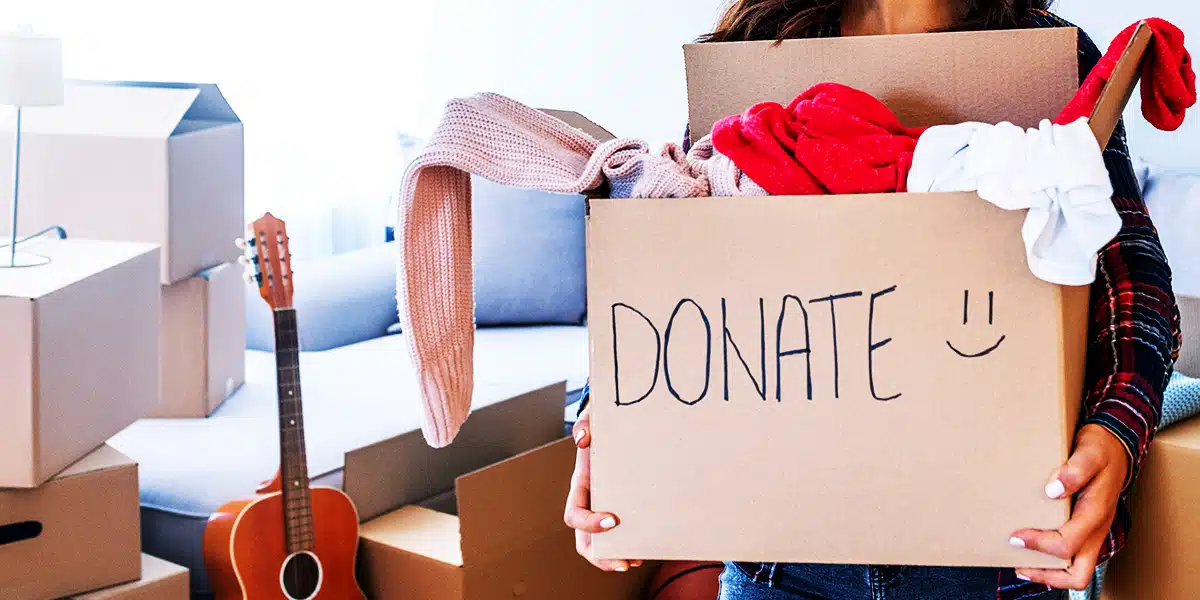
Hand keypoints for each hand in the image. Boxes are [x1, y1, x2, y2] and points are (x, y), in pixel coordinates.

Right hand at [563, 411, 642, 571]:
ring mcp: (603, 509)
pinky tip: (646, 552)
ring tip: (635, 562)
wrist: (615, 429)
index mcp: (580, 487)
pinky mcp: (620, 511)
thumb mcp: (591, 421)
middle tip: (623, 562)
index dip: (588, 523)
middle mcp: (589, 503)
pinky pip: (618, 537)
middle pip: (583, 540)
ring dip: (613, 558)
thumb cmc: (601, 427)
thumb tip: (583, 439)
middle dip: (599, 556)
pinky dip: (629, 547)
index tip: (612, 521)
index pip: (573, 515)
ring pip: (599, 545)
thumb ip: (584, 425)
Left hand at [1010, 424, 1130, 589]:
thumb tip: (1053, 490)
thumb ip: (1074, 471)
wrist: (1116, 446)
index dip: (1039, 545)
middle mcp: (1097, 530)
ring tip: (1022, 563)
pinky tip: (1034, 548)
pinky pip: (1074, 557)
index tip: (1016, 536)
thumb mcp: (1089, 453)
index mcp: (1096, 513)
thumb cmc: (1100, 450)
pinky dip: (1054, 561)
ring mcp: (1094, 533)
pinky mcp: (1088, 530)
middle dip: (1047, 575)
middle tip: (1019, 565)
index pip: (1067, 544)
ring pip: (1076, 571)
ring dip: (1049, 572)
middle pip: (1078, 575)